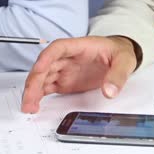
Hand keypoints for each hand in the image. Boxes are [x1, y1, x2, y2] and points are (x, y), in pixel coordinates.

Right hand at [21, 36, 137, 112]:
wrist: (119, 57)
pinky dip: (38, 96)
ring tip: (28, 107)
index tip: (39, 68)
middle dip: (34, 81)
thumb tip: (110, 91)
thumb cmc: (119, 53)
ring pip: (42, 78)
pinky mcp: (64, 82)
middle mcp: (67, 58)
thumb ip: (118, 75)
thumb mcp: (125, 61)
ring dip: (33, 91)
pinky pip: (47, 88)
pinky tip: (33, 106)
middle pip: (44, 66)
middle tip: (29, 98)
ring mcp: (64, 70)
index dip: (46, 58)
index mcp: (79, 47)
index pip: (58, 48)